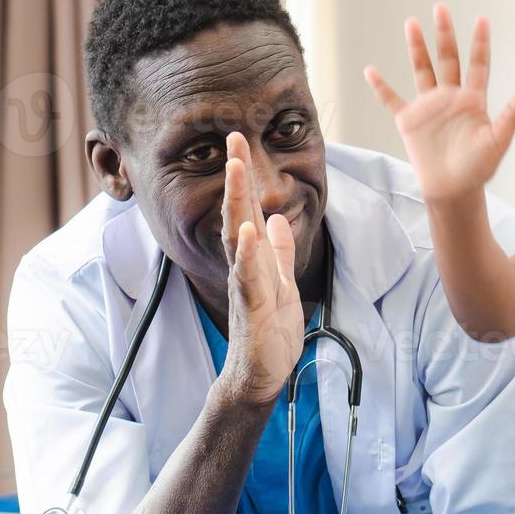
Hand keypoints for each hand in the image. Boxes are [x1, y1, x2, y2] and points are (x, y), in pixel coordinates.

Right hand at [218, 131, 303, 406]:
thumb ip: (279, 252)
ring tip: (236, 171)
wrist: (259, 375)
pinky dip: (248, 254)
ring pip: (238, 240)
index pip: (245, 210)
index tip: (238, 139)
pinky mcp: (253, 309)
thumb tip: (277, 220)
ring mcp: (246, 286)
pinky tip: (248, 231)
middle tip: (232, 138)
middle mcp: (244, 267)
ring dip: (236, 204)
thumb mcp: (282, 283)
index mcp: (253, 259)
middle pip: (236, 214)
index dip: (242, 176)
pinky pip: (248, 278)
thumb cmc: (269, 332)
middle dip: (235, 176)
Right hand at [364, 3, 514, 204]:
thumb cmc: (478, 170)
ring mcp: (428, 108)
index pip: (478, 65)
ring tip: (412, 23)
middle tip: (440, 8)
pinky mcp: (409, 122)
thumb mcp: (498, 142)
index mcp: (473, 101)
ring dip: (416, 48)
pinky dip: (381, 87)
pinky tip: (371, 71)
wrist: (453, 192)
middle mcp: (450, 98)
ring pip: (421, 70)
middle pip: (447, 59)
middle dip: (444, 34)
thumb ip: (512, 115)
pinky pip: (392, 101)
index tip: (482, 19)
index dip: (480, 43)